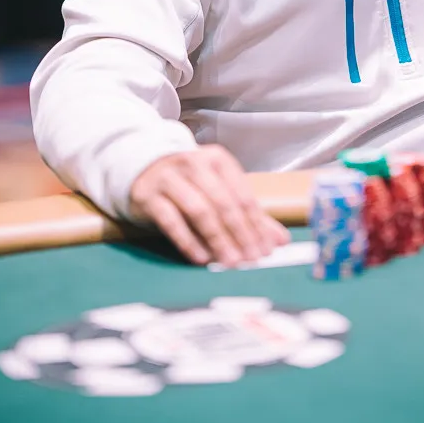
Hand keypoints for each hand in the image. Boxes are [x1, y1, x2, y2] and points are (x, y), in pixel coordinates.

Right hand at [129, 145, 289, 266]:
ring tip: (230, 262)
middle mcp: (194, 164)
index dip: (257, 224)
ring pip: (199, 210)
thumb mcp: (219, 190)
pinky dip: (188, 240)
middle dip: (240, 233)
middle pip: (223, 202)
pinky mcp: (149, 195)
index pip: (243, 195)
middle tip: (252, 260)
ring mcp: (169, 178)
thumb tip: (280, 241)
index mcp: (217, 160)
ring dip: (217, 238)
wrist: (142, 167)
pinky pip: (171, 220)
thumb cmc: (189, 182)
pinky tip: (201, 258)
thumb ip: (249, 214)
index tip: (268, 250)